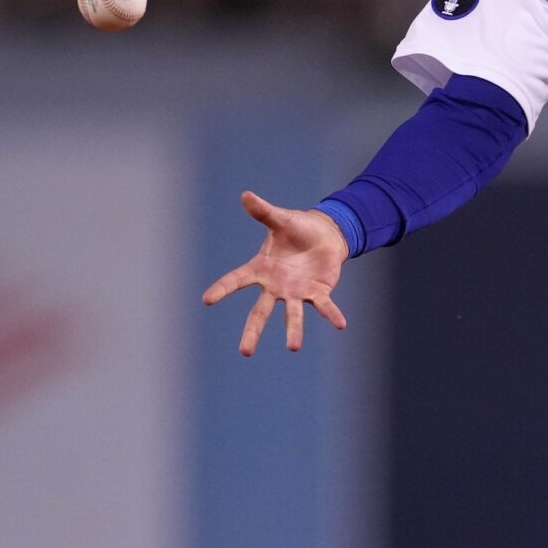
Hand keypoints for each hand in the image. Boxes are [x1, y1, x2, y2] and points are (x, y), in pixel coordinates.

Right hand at [201, 191, 350, 355]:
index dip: (222, 289)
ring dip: (293, 330)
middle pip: (261, 312)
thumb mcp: (280, 220)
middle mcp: (275, 286)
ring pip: (292, 315)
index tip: (207, 299)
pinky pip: (324, 306)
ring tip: (293, 347)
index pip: (236, 280)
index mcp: (260, 269)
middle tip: (245, 352)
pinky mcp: (317, 292)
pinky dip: (332, 315)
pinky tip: (341, 324)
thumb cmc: (297, 228)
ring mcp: (296, 292)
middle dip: (253, 332)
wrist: (324, 235)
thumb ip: (263, 212)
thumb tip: (246, 195)